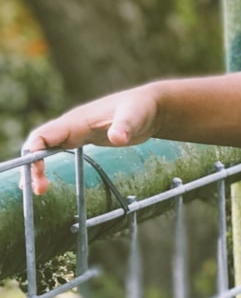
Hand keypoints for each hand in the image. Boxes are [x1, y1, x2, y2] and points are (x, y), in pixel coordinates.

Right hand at [20, 87, 157, 194]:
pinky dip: (48, 164)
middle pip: (40, 144)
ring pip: (46, 147)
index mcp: (77, 121)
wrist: (151, 107)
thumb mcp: (135, 117)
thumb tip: (117, 138)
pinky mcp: (84, 138)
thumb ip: (125, 126)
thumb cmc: (141, 109)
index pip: (44, 135)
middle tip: (39, 190)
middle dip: (33, 165)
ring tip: (39, 190)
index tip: (37, 174)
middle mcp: (72, 125)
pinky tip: (46, 181)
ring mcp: (76, 131)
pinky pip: (57, 150)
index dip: (34, 153)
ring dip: (38, 166)